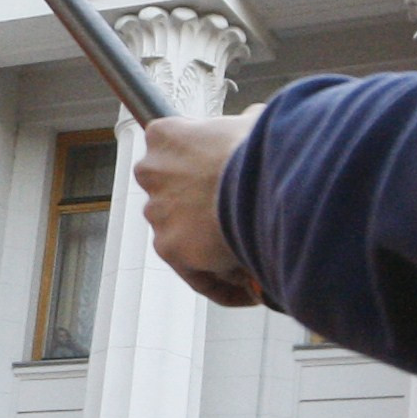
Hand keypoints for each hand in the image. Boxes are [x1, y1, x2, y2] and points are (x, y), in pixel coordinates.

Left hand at [136, 114, 262, 305]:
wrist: (265, 178)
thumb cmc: (262, 148)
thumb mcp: (255, 124)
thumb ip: (244, 128)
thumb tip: (257, 125)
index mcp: (166, 135)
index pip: (174, 151)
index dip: (202, 167)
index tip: (224, 178)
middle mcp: (151, 171)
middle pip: (175, 196)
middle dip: (204, 211)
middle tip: (241, 223)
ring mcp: (157, 210)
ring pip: (185, 236)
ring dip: (213, 250)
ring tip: (253, 262)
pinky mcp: (168, 246)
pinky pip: (197, 272)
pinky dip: (223, 284)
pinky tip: (251, 293)